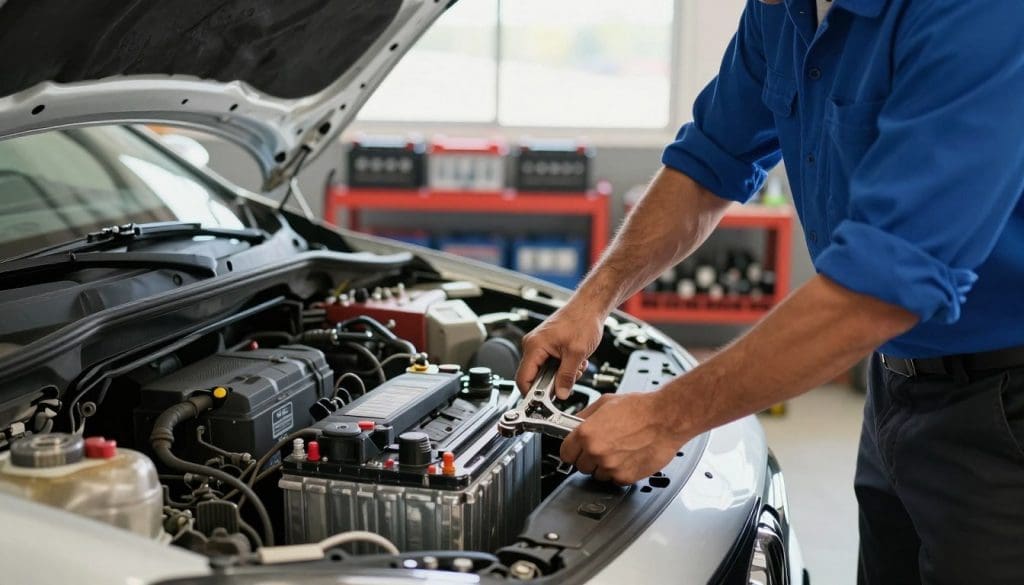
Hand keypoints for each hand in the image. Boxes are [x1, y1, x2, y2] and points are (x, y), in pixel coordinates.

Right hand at [516, 303, 603, 398]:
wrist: (589, 307)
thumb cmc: (582, 320)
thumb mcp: (577, 353)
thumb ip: (567, 377)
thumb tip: (561, 394)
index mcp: (534, 346)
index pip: (523, 378)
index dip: (533, 394)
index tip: (544, 402)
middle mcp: (532, 345)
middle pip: (534, 377)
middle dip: (553, 382)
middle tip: (570, 378)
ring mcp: (539, 345)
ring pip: (545, 371)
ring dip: (562, 374)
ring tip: (576, 365)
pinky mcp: (547, 345)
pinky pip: (550, 364)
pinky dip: (564, 366)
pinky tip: (575, 360)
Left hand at [560, 390, 690, 484]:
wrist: (666, 418)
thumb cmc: (641, 408)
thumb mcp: (605, 402)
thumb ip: (585, 417)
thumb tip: (573, 425)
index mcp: (586, 433)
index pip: (565, 453)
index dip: (571, 450)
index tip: (576, 450)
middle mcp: (596, 452)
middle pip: (580, 466)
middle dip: (588, 458)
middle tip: (601, 447)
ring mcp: (610, 467)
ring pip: (596, 475)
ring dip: (603, 466)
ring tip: (618, 451)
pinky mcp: (625, 477)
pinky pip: (614, 480)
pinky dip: (619, 472)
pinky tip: (627, 457)